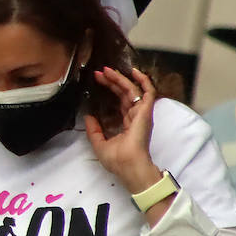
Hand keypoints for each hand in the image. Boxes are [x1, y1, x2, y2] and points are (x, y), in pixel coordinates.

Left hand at [84, 67, 161, 193]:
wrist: (128, 166)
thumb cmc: (117, 160)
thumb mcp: (99, 143)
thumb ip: (93, 130)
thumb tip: (87, 116)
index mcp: (126, 124)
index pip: (119, 102)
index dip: (110, 90)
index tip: (97, 81)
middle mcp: (135, 116)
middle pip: (124, 93)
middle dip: (112, 81)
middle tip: (99, 72)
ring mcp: (141, 113)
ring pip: (132, 90)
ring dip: (120, 78)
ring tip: (106, 70)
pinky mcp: (145, 112)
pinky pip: (148, 92)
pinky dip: (143, 81)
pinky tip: (133, 72)